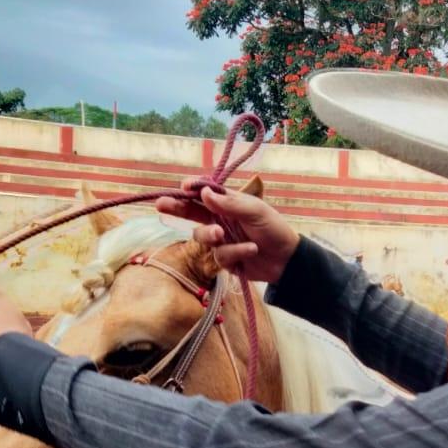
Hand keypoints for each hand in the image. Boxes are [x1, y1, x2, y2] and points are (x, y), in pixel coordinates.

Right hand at [155, 181, 299, 282]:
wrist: (287, 260)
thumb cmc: (274, 229)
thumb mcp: (255, 211)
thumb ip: (229, 203)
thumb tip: (204, 193)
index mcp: (227, 203)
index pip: (203, 193)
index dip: (191, 189)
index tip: (183, 188)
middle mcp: (219, 219)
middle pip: (191, 212)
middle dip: (176, 208)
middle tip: (161, 205)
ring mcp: (220, 240)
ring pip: (201, 236)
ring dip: (210, 234)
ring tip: (222, 235)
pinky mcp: (224, 260)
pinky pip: (219, 256)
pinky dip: (235, 252)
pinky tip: (251, 249)